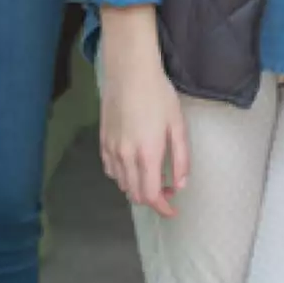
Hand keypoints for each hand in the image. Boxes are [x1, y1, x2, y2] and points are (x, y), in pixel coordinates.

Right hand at [99, 30, 189, 217]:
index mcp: (147, 155)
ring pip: (122, 184)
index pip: (151, 196)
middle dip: (153, 199)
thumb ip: (181, 159)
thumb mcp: (177, 125)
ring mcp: (111, 150)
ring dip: (137, 188)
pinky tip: (134, 166)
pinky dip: (123, 176)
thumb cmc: (158, 95)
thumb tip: (180, 185)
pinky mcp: (102, 141)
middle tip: (168, 190)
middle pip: (135, 194)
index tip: (173, 211)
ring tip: (153, 177)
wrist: (129, 72)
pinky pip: (111, 170)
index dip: (162, 208)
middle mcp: (125, 157)